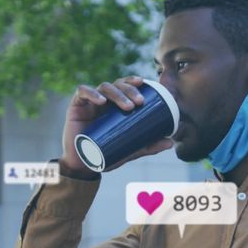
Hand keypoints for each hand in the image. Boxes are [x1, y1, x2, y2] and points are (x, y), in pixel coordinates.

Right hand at [59, 76, 173, 178]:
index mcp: (116, 105)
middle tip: (140, 102)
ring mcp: (90, 102)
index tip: (146, 85)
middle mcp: (104, 100)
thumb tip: (171, 143)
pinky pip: (83, 92)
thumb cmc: (105, 154)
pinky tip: (101, 101)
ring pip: (104, 87)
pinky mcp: (76, 106)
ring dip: (118, 93)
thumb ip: (148, 146)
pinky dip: (92, 93)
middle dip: (130, 89)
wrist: (82, 166)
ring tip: (128, 106)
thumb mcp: (129, 150)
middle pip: (118, 85)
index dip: (135, 82)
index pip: (126, 86)